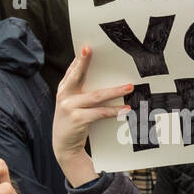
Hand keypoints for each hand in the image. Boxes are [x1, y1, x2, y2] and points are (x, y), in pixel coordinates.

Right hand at [52, 45, 131, 187]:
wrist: (64, 146)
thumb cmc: (72, 121)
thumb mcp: (71, 103)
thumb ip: (78, 89)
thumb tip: (99, 75)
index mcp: (63, 89)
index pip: (72, 71)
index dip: (79, 59)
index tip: (86, 48)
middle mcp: (64, 96)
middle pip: (77, 76)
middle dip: (84, 62)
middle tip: (91, 51)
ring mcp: (69, 108)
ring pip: (96, 96)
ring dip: (115, 91)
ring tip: (129, 87)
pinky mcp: (78, 120)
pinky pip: (100, 112)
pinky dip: (114, 111)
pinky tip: (125, 108)